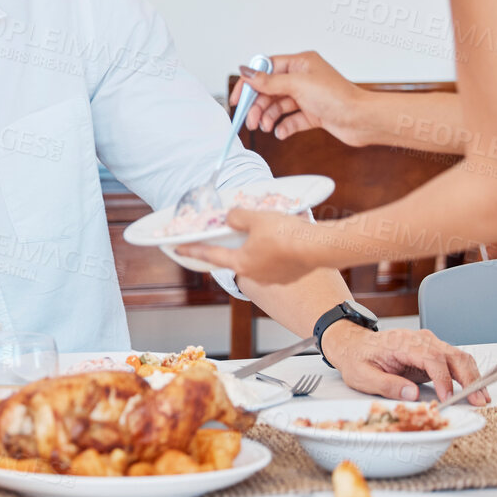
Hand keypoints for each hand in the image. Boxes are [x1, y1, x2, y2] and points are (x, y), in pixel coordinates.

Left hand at [177, 208, 318, 286]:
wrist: (318, 247)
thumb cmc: (285, 233)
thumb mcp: (256, 218)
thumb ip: (237, 217)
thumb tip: (230, 218)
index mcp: (241, 263)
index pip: (209, 255)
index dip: (192, 250)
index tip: (177, 249)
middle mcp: (253, 275)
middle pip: (235, 260)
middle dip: (231, 249)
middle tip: (229, 239)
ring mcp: (272, 279)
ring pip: (257, 262)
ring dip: (255, 251)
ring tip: (262, 236)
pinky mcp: (288, 277)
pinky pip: (274, 265)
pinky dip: (273, 254)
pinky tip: (280, 242)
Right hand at [236, 52, 375, 145]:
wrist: (361, 119)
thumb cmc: (338, 97)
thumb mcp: (297, 85)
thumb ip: (269, 81)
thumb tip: (247, 72)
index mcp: (301, 63)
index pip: (267, 69)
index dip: (251, 83)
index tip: (239, 98)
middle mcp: (304, 78)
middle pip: (270, 90)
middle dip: (259, 106)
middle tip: (251, 120)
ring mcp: (309, 97)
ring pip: (279, 106)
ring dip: (269, 117)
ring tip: (266, 127)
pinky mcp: (314, 113)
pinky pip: (291, 119)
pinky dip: (284, 126)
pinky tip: (281, 132)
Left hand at [322, 323, 489, 405]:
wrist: (355, 345)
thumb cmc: (358, 359)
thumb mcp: (362, 376)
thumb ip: (387, 385)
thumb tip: (411, 395)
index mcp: (402, 343)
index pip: (431, 358)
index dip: (443, 379)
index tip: (448, 398)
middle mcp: (420, 340)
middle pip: (452, 355)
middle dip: (469, 378)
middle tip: (478, 400)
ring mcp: (428, 345)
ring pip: (459, 357)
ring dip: (474, 377)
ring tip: (482, 398)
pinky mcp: (433, 353)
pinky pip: (455, 362)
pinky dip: (468, 375)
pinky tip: (475, 390)